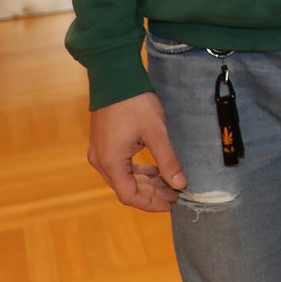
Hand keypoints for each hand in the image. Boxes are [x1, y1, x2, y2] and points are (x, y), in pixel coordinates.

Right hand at [87, 92, 185, 212]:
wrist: (116, 78)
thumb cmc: (135, 103)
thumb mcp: (156, 132)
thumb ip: (168, 160)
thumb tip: (180, 184)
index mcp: (111, 162)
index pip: (130, 195)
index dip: (151, 203)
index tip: (172, 203)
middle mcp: (101, 161)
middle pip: (126, 188)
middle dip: (152, 194)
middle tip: (175, 195)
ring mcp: (100, 152)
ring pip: (123, 178)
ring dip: (146, 183)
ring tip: (170, 184)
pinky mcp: (104, 144)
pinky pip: (120, 166)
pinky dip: (138, 171)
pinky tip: (155, 171)